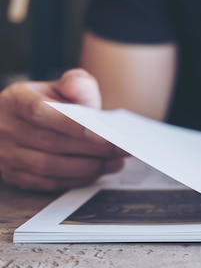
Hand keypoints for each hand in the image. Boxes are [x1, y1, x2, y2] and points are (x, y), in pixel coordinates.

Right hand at [0, 69, 125, 190]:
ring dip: (87, 168)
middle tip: (121, 150)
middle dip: (92, 149)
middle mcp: (7, 128)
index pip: (41, 112)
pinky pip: (48, 183)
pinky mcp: (15, 176)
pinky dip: (76, 179)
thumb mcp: (59, 87)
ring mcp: (7, 155)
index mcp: (16, 101)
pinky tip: (98, 172)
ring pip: (50, 167)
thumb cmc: (45, 103)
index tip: (104, 135)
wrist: (17, 121)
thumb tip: (77, 86)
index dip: (73, 125)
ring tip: (115, 163)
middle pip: (51, 143)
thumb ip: (76, 84)